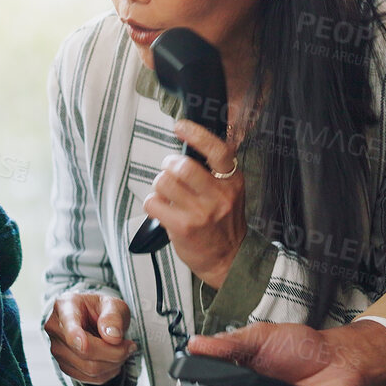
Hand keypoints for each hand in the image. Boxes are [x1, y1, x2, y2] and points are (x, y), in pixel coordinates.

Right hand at [45, 291, 136, 385]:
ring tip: (121, 351)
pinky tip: (111, 361)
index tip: (84, 345)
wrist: (92, 319)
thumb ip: (114, 317)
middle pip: (85, 351)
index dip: (75, 337)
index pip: (68, 325)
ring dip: (113, 364)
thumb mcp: (114, 304)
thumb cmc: (101, 310)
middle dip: (114, 353)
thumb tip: (112, 338)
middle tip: (130, 346)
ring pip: (89, 368)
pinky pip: (89, 378)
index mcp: (66, 306)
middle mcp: (56, 328)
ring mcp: (57, 349)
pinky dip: (107, 373)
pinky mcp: (64, 366)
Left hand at [144, 119, 244, 287]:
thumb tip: (189, 147)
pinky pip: (154, 203)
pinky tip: (163, 209)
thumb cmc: (223, 223)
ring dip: (159, 184)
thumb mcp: (230, 193)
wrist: (228, 259)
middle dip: (168, 164)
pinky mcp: (182, 227)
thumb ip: (215, 172)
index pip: (217, 151)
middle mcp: (218, 196)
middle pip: (183, 166)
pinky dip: (153, 203)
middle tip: (169, 169)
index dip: (196, 135)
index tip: (181, 126)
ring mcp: (200, 213)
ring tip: (166, 192)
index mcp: (232, 182)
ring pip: (164, 182)